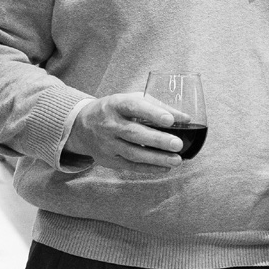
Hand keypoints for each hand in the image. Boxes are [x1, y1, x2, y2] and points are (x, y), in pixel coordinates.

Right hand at [65, 92, 190, 172]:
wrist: (83, 125)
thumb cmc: (116, 110)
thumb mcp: (131, 100)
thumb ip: (157, 106)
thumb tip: (185, 118)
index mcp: (116, 104)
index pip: (134, 107)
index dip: (153, 113)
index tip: (170, 120)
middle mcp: (109, 124)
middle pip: (134, 133)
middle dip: (158, 140)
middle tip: (178, 144)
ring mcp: (107, 144)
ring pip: (133, 153)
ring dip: (156, 158)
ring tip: (177, 160)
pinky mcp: (108, 160)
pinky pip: (130, 166)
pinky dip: (148, 168)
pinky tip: (165, 168)